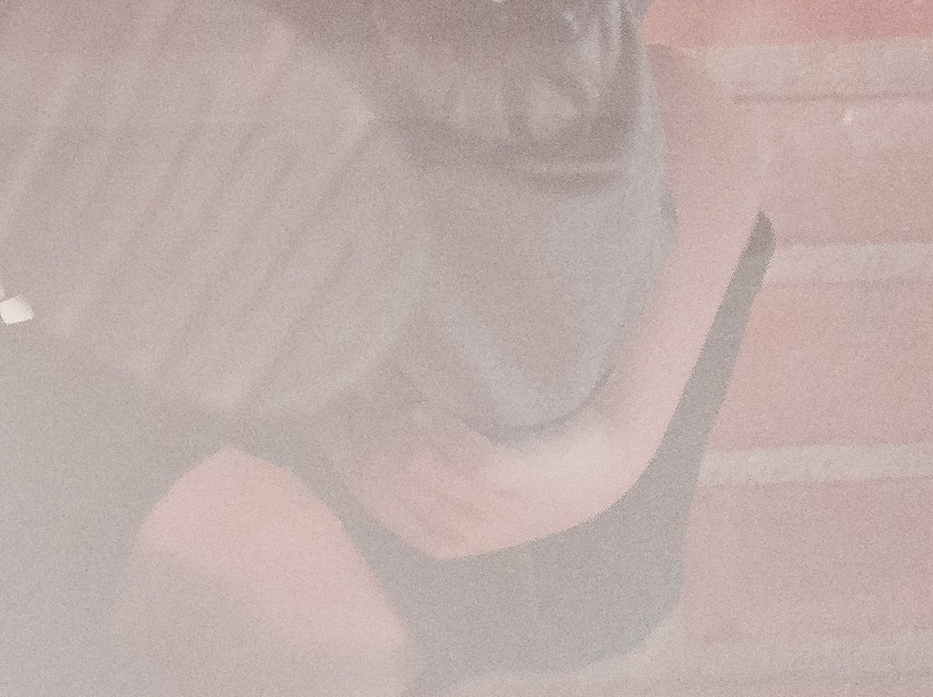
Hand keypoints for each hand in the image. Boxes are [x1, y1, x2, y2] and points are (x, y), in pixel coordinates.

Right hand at [314, 392, 641, 560]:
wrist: (607, 458)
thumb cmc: (530, 457)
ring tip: (384, 395)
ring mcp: (493, 514)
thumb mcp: (470, 473)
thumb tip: (345, 419)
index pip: (373, 499)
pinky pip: (468, 463)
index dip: (344, 456)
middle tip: (348, 394)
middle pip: (389, 483)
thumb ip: (417, 460)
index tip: (325, 415)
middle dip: (362, 437)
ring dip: (395, 431)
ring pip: (421, 471)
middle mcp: (465, 534)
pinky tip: (423, 409)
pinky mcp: (521, 488)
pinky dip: (440, 436)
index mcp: (442, 538)